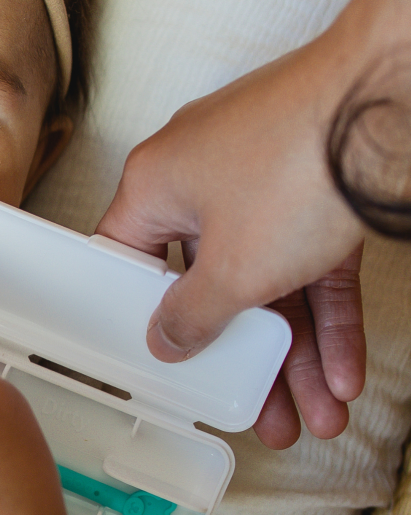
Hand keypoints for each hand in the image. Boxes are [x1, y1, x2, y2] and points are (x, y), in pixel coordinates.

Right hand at [96, 43, 364, 447]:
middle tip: (258, 407)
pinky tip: (343, 370)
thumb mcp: (232, 268)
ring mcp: (263, 179)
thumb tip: (166, 338)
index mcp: (156, 182)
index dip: (140, 314)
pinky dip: (328, 316)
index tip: (157, 355)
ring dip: (295, 350)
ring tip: (316, 411)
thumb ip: (192, 315)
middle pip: (211, 282)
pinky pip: (312, 263)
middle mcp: (202, 176)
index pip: (129, 259)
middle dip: (244, 357)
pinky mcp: (317, 187)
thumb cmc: (295, 162)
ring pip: (270, 280)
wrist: (390, 102)